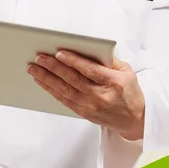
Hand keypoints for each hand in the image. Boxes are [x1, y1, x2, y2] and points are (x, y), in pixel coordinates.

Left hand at [27, 50, 144, 140]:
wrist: (133, 118)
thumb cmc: (130, 91)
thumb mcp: (127, 71)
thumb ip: (110, 60)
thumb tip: (89, 49)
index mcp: (113, 82)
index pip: (90, 70)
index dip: (73, 61)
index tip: (59, 53)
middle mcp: (100, 95)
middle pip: (73, 80)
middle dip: (54, 68)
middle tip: (40, 58)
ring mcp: (91, 106)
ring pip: (64, 91)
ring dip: (47, 79)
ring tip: (34, 69)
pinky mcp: (84, 113)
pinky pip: (64, 101)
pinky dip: (51, 91)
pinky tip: (43, 82)